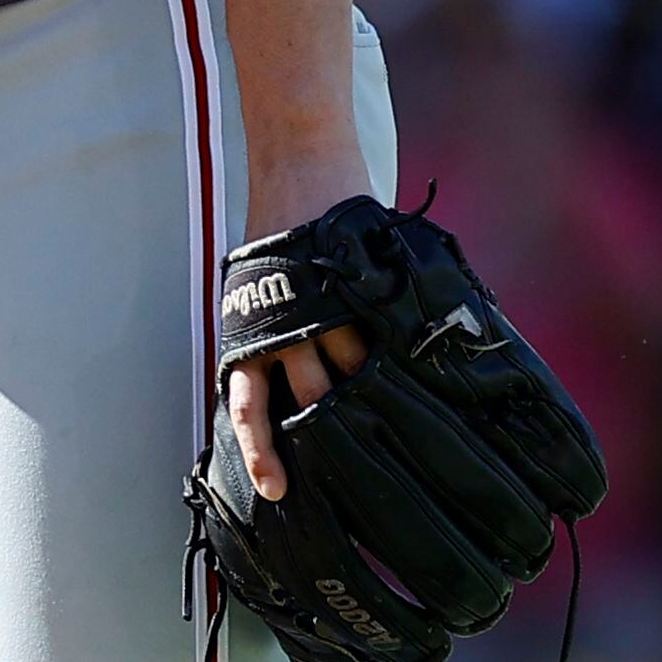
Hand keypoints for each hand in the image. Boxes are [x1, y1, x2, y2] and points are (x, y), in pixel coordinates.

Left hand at [227, 157, 375, 504]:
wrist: (297, 170)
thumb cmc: (277, 235)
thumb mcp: (257, 291)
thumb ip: (269, 336)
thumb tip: (294, 389)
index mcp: (248, 337)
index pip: (249, 409)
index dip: (261, 453)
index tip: (277, 491)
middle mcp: (280, 333)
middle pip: (306, 405)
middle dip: (326, 441)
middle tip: (351, 477)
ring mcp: (319, 314)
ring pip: (347, 378)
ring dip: (366, 402)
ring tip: (395, 436)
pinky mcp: (354, 293)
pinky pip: (377, 341)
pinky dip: (393, 363)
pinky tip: (413, 385)